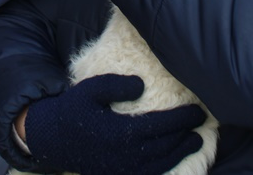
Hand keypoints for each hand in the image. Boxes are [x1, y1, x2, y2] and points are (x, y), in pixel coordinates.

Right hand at [23, 74, 204, 174]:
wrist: (52, 139)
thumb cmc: (73, 110)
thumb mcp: (91, 90)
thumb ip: (116, 86)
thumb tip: (142, 85)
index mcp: (121, 131)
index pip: (162, 125)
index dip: (183, 119)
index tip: (198, 111)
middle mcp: (125, 154)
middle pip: (166, 146)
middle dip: (186, 135)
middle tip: (201, 124)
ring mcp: (122, 169)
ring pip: (160, 164)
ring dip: (180, 152)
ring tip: (194, 141)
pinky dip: (163, 167)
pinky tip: (171, 159)